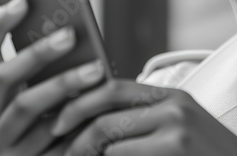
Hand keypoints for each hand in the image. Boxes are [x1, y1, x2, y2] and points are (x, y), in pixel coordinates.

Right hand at [0, 0, 106, 154]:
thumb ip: (53, 71)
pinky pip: (49, 134)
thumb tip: (73, 32)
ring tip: (96, 68)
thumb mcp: (52, 99)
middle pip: (4, 76)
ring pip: (26, 105)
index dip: (0, 23)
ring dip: (62, 83)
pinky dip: (74, 115)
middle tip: (70, 34)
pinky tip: (100, 103)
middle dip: (37, 52)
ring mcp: (1, 144)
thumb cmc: (64, 126)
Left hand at [49, 79, 236, 155]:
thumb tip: (92, 119)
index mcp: (172, 97)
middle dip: (75, 135)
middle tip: (59, 150)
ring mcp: (177, 129)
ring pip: (110, 142)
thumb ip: (144, 121)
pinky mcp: (175, 149)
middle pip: (105, 114)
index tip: (57, 120)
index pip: (112, 87)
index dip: (79, 103)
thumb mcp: (179, 132)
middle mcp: (174, 106)